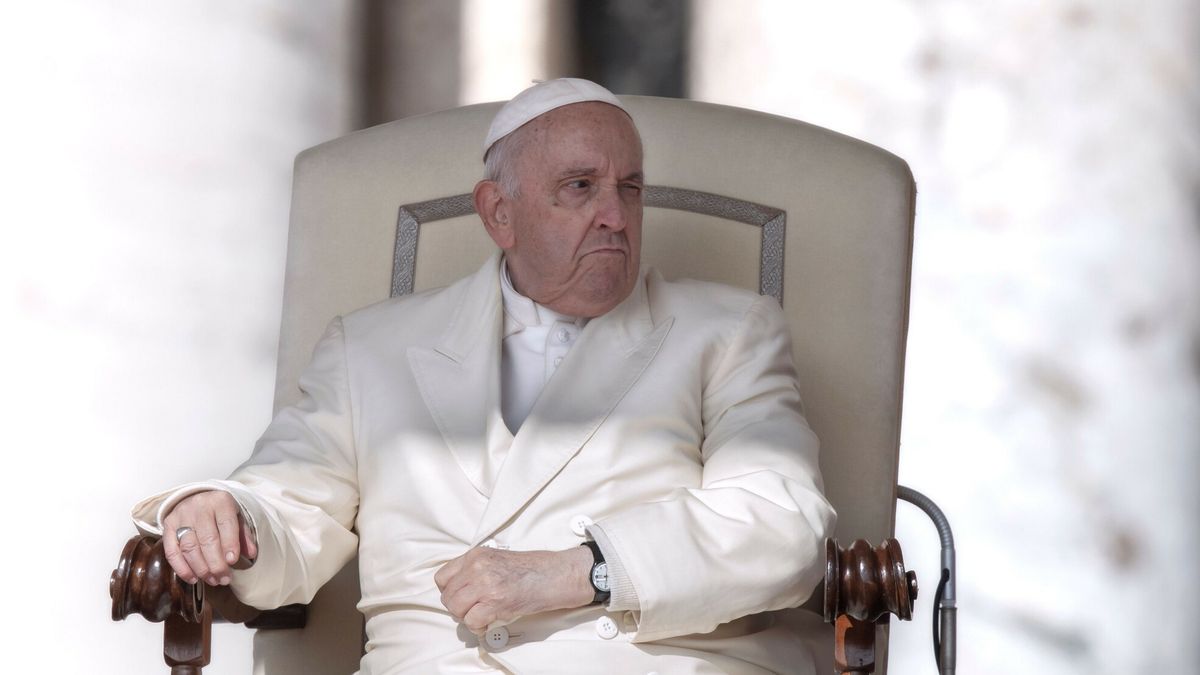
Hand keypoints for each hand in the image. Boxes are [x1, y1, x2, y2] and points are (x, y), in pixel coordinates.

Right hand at [162, 490, 257, 586]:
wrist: (197, 497)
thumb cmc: (221, 512)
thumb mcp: (237, 517)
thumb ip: (244, 535)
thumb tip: (251, 554)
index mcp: (220, 501)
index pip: (226, 524)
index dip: (230, 544)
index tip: (233, 561)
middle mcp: (199, 506)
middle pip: (207, 539)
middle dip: (216, 564)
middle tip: (223, 579)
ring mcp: (181, 515)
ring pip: (189, 547)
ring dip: (201, 569)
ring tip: (212, 580)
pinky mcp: (168, 525)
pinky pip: (172, 551)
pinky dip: (182, 568)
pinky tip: (193, 578)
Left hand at [434, 545, 593, 634]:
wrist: (553, 575)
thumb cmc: (530, 570)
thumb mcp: (496, 559)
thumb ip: (476, 570)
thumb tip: (459, 591)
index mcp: (476, 555)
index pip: (442, 577)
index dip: (449, 591)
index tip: (461, 597)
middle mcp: (477, 567)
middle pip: (447, 596)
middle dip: (458, 608)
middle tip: (473, 610)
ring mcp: (486, 584)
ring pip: (455, 609)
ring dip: (467, 617)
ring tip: (481, 616)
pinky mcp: (495, 601)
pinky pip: (471, 621)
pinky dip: (478, 627)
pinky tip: (489, 623)